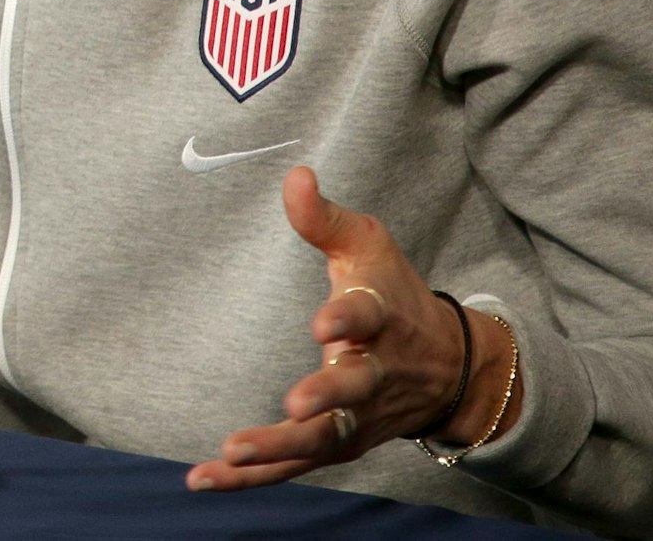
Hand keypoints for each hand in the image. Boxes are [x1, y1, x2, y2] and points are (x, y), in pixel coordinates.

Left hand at [187, 166, 487, 492]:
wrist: (449, 366)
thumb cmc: (393, 293)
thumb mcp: (367, 245)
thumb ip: (324, 218)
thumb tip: (294, 175)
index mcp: (382, 318)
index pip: (367, 317)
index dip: (347, 319)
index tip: (323, 323)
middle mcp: (375, 372)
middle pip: (354, 389)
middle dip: (327, 396)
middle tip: (295, 404)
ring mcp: (358, 416)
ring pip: (322, 440)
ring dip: (279, 448)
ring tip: (233, 451)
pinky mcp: (339, 444)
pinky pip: (295, 465)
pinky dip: (254, 475)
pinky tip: (204, 477)